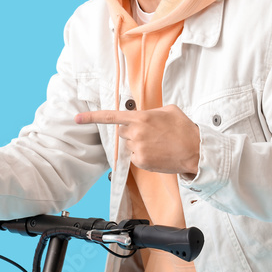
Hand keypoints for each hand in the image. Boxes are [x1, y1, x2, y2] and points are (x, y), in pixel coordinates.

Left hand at [75, 105, 199, 174]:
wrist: (195, 150)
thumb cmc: (184, 129)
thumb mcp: (169, 110)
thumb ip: (151, 111)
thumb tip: (144, 115)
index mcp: (141, 117)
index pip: (111, 116)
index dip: (92, 117)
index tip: (77, 118)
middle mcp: (136, 132)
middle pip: (123, 132)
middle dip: (133, 133)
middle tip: (152, 134)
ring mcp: (137, 148)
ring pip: (129, 145)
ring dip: (139, 145)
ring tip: (158, 144)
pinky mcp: (141, 161)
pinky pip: (134, 157)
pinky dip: (143, 156)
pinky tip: (157, 153)